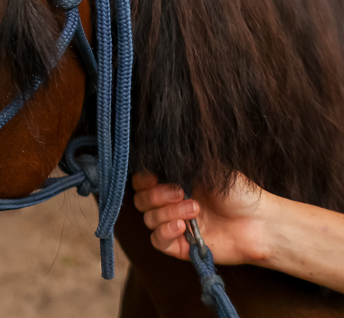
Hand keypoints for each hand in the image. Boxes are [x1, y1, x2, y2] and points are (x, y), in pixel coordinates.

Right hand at [133, 170, 269, 265]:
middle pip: (141, 200)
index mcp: (175, 184)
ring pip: (149, 219)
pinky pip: (157, 241)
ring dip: (167, 212)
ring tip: (194, 209)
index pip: (142, 181)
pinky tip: (181, 226)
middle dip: (156, 195)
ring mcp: (176, 226)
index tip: (154, 176)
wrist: (261, 223)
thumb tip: (159, 156)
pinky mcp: (182, 247)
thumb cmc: (241, 193)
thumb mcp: (209, 169)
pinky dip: (164, 232)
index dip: (143, 179)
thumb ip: (181, 164)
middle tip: (181, 192)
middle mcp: (172, 205)